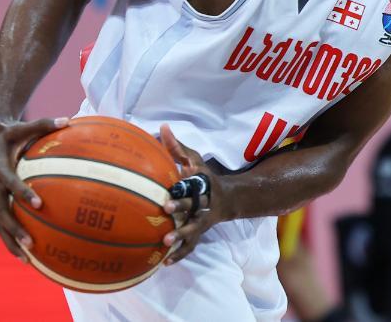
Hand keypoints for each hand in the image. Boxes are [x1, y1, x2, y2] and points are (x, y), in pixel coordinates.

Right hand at [0, 116, 69, 260]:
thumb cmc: (14, 132)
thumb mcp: (26, 126)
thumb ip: (45, 123)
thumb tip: (68, 120)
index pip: (9, 182)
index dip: (22, 193)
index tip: (38, 204)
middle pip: (0, 212)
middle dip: (14, 228)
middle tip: (31, 242)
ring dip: (11, 241)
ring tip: (27, 260)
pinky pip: (2, 225)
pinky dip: (11, 240)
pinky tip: (27, 256)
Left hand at [159, 124, 225, 264]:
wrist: (229, 199)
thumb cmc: (205, 178)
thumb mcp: (195, 160)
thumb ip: (177, 147)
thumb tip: (161, 127)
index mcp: (202, 183)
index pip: (195, 181)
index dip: (187, 181)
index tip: (177, 179)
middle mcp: (205, 202)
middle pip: (195, 204)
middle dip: (182, 207)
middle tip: (166, 209)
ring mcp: (204, 219)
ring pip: (194, 228)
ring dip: (181, 234)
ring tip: (165, 241)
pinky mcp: (200, 233)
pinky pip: (191, 245)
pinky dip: (179, 254)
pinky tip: (164, 262)